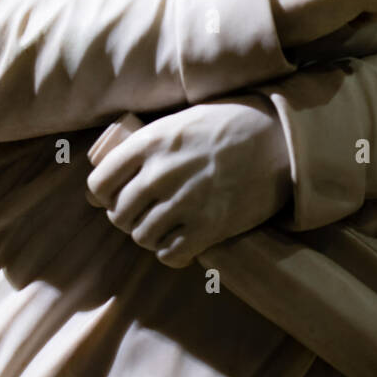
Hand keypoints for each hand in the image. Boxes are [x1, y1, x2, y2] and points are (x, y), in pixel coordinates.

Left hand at [85, 97, 291, 268]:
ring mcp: (183, 203)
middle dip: (127, 216)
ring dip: (149, 234)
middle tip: (144, 211)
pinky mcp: (208, 228)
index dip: (102, 194)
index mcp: (149, 142)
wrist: (277, 139)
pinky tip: (181, 239)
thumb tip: (108, 177)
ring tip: (165, 224)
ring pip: (141, 237)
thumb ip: (145, 146)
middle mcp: (160, 173)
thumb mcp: (179, 121)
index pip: (99, 183)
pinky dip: (171, 251)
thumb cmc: (227, 124)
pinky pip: (170, 255)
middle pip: (118, 214)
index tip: (114, 196)